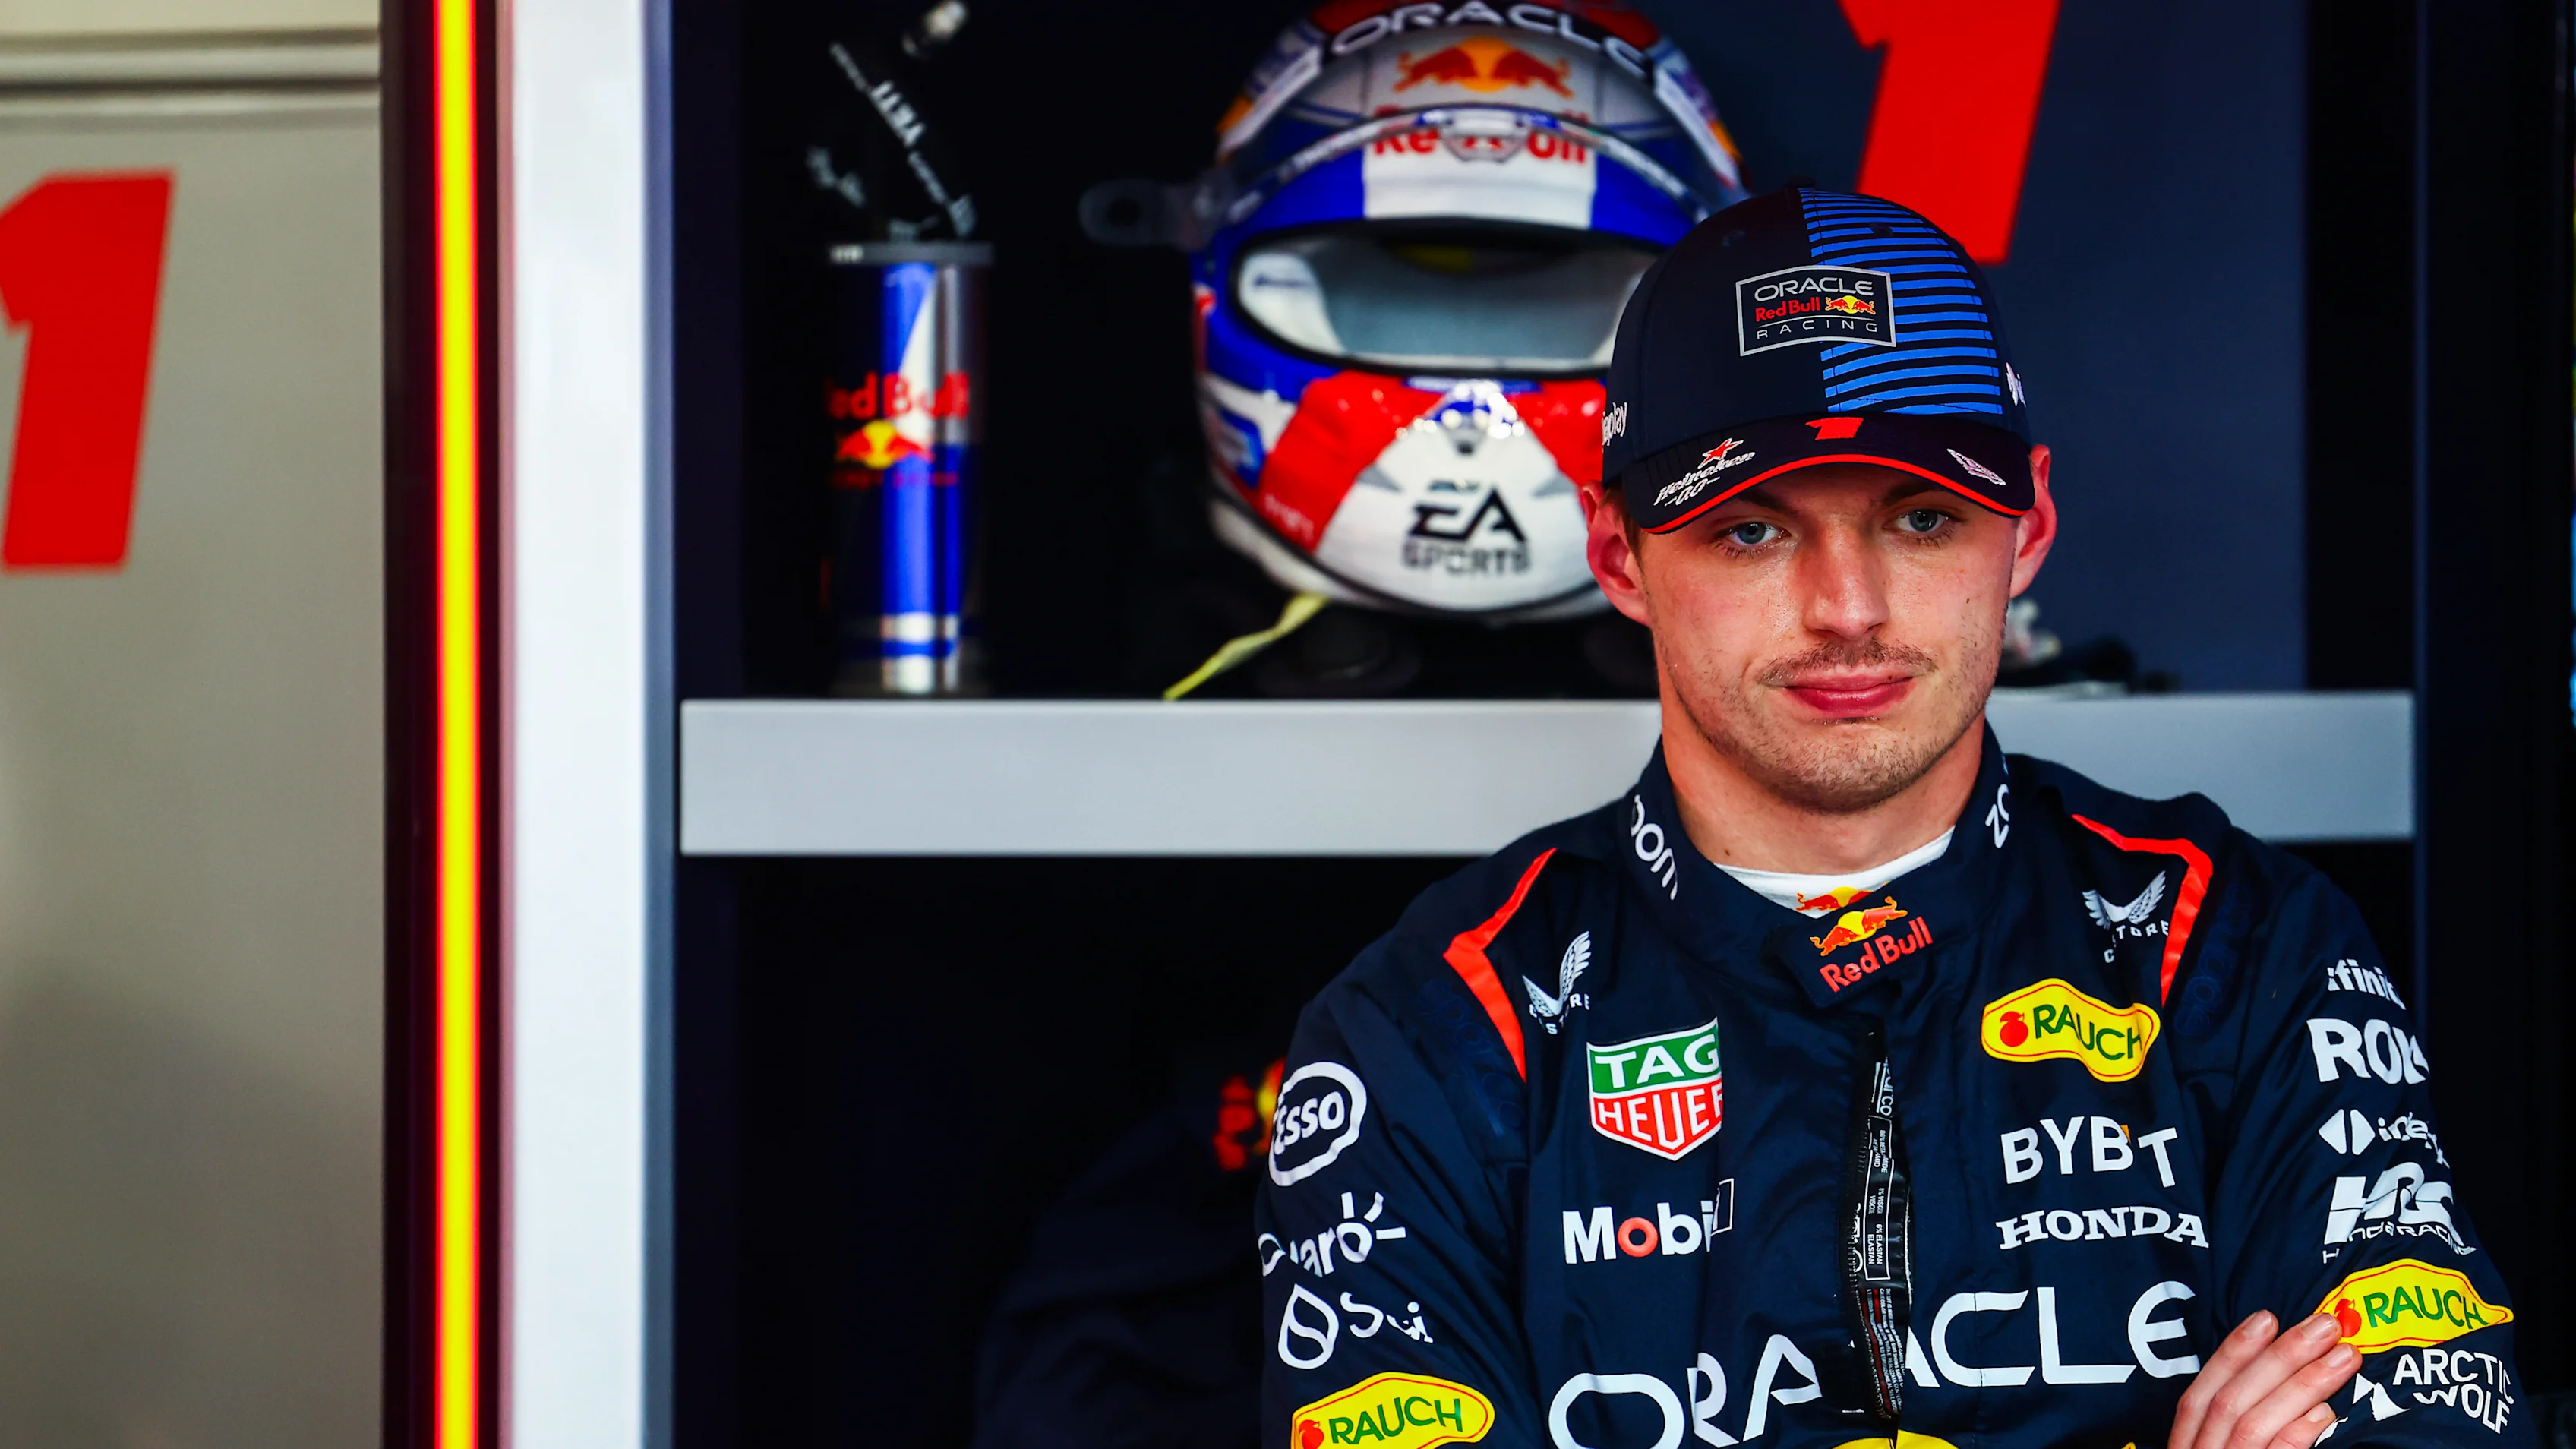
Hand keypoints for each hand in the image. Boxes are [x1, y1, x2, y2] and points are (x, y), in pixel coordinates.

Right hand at [2168, 1310, 2361, 1448]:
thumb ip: (2236, 1424)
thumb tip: (2276, 1376)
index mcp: (2186, 1447)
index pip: (2201, 1393)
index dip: (2232, 1352)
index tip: (2267, 1318)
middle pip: (2232, 1401)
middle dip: (2280, 1358)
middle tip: (2325, 1326)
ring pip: (2255, 1424)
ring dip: (2302, 1385)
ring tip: (2344, 1358)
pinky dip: (2298, 1432)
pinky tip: (2325, 1412)